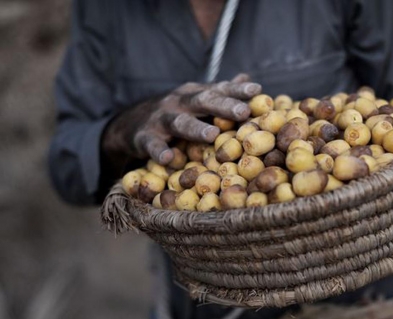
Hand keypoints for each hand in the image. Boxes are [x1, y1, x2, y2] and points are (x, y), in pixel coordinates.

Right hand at [102, 74, 260, 165]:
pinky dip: (160, 151)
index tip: (257, 91)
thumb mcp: (195, 101)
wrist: (129, 125)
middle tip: (243, 112)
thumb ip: (220, 93)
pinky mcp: (144, 137)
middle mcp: (179, 102)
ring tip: (212, 135)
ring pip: (179, 122)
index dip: (237, 90)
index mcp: (194, 94)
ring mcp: (160, 119)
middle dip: (224, 106)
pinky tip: (169, 158)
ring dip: (196, 128)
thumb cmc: (174, 114)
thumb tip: (248, 79)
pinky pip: (152, 144)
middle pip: (203, 101)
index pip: (219, 89)